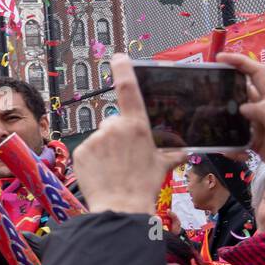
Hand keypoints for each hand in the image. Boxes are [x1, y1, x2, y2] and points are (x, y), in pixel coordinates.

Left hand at [75, 55, 185, 214]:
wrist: (121, 207)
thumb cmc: (144, 186)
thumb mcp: (161, 166)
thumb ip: (171, 154)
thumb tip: (184, 151)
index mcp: (136, 125)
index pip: (128, 89)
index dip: (123, 69)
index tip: (118, 57)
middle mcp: (114, 127)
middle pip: (113, 123)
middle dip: (118, 136)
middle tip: (124, 158)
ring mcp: (95, 139)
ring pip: (100, 138)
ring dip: (105, 148)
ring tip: (113, 169)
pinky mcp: (80, 151)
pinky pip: (88, 150)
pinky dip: (92, 159)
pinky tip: (101, 173)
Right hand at [215, 52, 264, 184]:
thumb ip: (264, 112)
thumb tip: (242, 107)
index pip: (256, 73)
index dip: (240, 62)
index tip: (220, 59)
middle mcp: (263, 109)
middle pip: (240, 93)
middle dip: (223, 91)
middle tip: (203, 95)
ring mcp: (258, 125)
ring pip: (233, 116)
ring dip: (222, 121)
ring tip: (209, 129)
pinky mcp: (254, 141)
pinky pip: (235, 138)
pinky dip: (230, 146)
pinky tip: (234, 155)